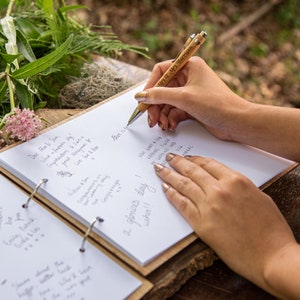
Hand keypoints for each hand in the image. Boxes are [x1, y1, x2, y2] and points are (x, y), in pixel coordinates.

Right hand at [136, 56, 249, 140]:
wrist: (236, 122)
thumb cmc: (216, 104)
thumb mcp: (184, 98)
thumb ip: (159, 95)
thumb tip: (140, 96)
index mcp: (189, 65)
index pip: (161, 71)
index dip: (150, 85)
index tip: (142, 99)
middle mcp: (189, 77)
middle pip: (163, 89)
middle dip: (156, 105)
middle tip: (151, 119)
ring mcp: (191, 92)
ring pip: (168, 102)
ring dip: (162, 115)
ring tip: (162, 126)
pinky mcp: (192, 106)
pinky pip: (175, 110)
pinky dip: (171, 119)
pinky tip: (170, 126)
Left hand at [154, 153, 296, 294]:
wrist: (272, 256)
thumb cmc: (271, 228)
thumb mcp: (258, 196)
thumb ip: (238, 186)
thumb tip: (222, 182)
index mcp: (236, 181)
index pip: (208, 164)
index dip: (195, 159)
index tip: (186, 157)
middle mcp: (219, 190)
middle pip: (192, 171)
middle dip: (177, 162)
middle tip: (168, 157)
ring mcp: (208, 207)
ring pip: (183, 185)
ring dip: (169, 175)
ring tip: (160, 169)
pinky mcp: (201, 225)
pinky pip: (182, 205)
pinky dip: (172, 195)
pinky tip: (165, 189)